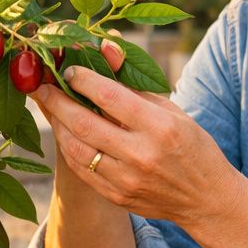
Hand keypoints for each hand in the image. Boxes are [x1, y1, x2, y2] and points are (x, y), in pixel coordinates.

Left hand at [30, 64, 238, 228]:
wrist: (205, 199)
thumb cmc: (191, 146)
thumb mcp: (172, 111)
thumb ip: (135, 85)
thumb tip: (106, 48)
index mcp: (160, 127)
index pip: (110, 97)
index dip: (83, 80)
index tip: (69, 70)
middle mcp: (141, 154)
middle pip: (84, 123)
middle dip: (57, 101)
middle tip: (42, 86)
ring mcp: (127, 179)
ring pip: (76, 148)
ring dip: (57, 125)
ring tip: (49, 107)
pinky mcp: (117, 196)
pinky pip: (81, 170)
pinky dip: (68, 148)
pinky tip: (63, 133)